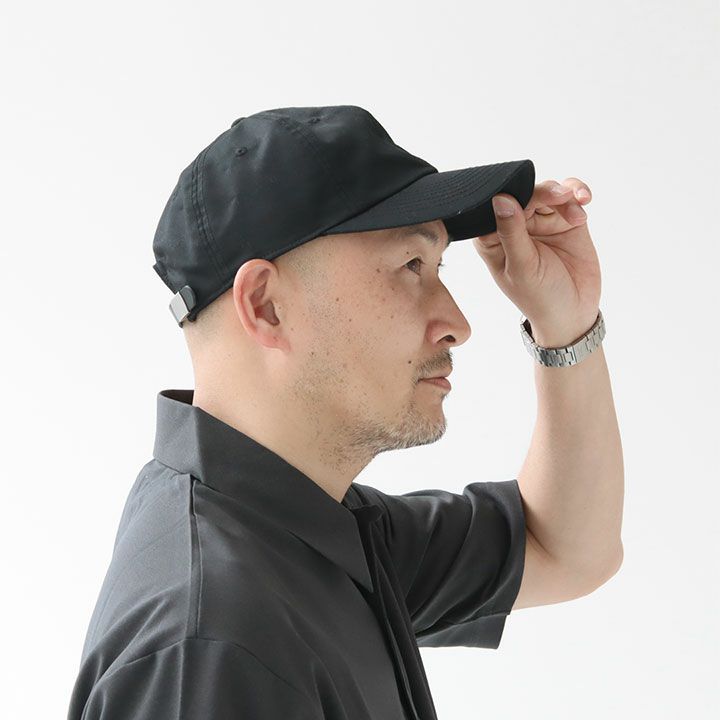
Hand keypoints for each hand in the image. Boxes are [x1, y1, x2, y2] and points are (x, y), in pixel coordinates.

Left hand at [472, 178, 600, 346]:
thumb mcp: (522, 268)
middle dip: (543, 192)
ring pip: (548, 191)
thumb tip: (501, 199)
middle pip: (525, 194)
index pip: (494, 207)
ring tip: (576, 210)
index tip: (525, 195)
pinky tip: (583, 200)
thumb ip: (511, 233)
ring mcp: (540, 222)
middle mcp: (514, 226)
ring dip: (564, 193)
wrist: (573, 313)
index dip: (510, 194)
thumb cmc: (539, 298)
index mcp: (492, 238)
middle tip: (560, 196)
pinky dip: (577, 191)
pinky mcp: (565, 220)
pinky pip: (569, 195)